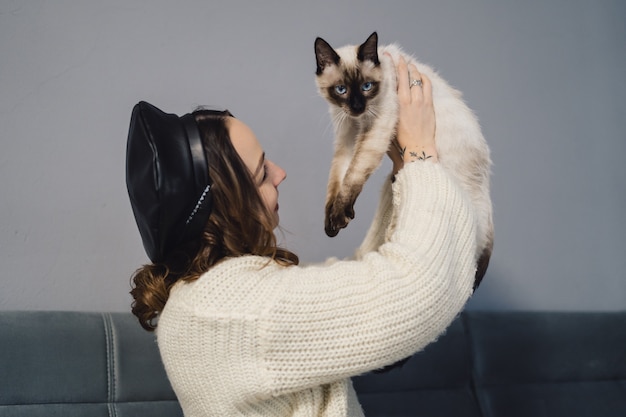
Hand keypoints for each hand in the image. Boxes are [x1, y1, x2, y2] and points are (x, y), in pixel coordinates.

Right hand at [386, 54, 436, 172]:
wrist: (417, 149)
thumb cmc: (400, 140)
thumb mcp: (389, 121)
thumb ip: (387, 107)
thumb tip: (382, 97)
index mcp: (398, 103)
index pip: (395, 77)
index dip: (392, 65)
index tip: (388, 57)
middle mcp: (410, 99)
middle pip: (407, 74)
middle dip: (401, 63)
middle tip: (398, 57)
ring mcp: (421, 101)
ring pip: (418, 77)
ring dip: (413, 69)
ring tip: (409, 65)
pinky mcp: (429, 105)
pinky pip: (427, 85)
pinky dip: (423, 78)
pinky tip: (420, 76)